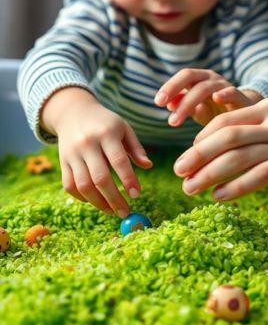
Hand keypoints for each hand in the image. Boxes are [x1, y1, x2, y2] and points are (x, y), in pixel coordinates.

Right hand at [40, 88, 151, 215]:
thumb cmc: (105, 122)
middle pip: (100, 177)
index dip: (128, 179)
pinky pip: (69, 186)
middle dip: (114, 198)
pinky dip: (82, 198)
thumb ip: (136, 147)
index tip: (136, 194)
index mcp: (106, 133)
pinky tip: (95, 201)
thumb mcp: (123, 128)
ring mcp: (72, 154)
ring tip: (112, 210)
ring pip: (83, 185)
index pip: (118, 160)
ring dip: (98, 203)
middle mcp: (87, 144)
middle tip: (125, 212)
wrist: (73, 112)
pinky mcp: (62, 162)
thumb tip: (148, 166)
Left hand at [154, 68, 260, 126]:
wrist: (251, 120)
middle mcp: (213, 80)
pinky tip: (216, 99)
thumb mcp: (199, 111)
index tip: (157, 102)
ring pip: (206, 87)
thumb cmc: (220, 115)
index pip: (183, 77)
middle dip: (174, 89)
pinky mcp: (243, 99)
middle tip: (161, 106)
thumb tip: (169, 104)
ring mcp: (228, 87)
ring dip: (187, 103)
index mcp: (201, 80)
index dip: (169, 86)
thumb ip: (184, 106)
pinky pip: (234, 92)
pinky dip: (226, 93)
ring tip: (174, 121)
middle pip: (190, 76)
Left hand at [171, 98, 267, 199]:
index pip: (225, 119)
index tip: (189, 154)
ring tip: (190, 188)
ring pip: (238, 157)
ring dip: (208, 174)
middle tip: (178, 172)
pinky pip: (259, 176)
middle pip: (226, 136)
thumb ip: (255, 129)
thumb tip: (218, 150)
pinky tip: (219, 196)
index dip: (201, 137)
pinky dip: (235, 187)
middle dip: (197, 155)